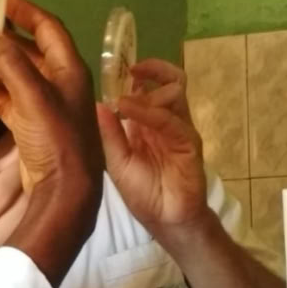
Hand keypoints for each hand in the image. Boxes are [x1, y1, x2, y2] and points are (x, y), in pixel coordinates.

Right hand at [0, 0, 103, 287]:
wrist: (64, 193)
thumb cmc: (57, 140)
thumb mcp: (34, 96)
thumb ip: (8, 61)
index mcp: (69, 70)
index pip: (46, 28)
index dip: (22, 11)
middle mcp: (58, 85)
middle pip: (25, 52)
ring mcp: (42, 108)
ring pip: (11, 78)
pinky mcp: (28, 129)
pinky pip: (4, 102)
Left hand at [96, 59, 208, 232]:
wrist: (165, 220)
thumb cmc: (143, 193)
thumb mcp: (116, 161)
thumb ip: (110, 133)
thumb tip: (97, 103)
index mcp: (148, 123)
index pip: (149, 87)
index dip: (137, 74)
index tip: (116, 67)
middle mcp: (166, 121)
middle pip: (169, 81)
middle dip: (152, 70)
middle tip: (131, 69)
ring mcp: (180, 130)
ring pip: (174, 93)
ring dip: (148, 91)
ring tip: (122, 100)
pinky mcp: (189, 143)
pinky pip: (172, 120)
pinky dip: (150, 112)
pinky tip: (128, 109)